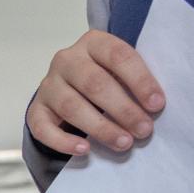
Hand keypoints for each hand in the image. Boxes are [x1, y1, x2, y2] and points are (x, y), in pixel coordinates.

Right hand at [28, 30, 165, 156]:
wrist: (72, 87)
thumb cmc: (108, 78)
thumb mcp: (122, 70)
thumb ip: (135, 82)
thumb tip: (155, 108)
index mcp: (93, 42)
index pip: (118, 56)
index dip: (139, 80)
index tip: (157, 105)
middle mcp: (66, 59)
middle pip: (94, 83)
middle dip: (123, 109)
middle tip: (144, 130)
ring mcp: (48, 84)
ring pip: (71, 106)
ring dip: (100, 127)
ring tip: (123, 143)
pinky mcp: (36, 109)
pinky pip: (43, 128)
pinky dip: (63, 141)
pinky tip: (84, 150)